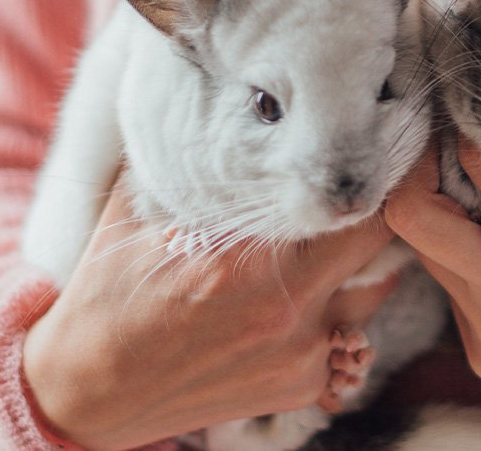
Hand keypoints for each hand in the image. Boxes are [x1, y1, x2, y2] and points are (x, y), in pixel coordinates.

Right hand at [23, 180, 397, 449]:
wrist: (89, 392)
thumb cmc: (111, 293)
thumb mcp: (138, 209)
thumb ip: (191, 159)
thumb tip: (215, 89)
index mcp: (247, 262)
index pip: (354, 208)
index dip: (381, 174)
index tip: (390, 146)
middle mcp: (286, 313)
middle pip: (382, 250)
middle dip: (378, 216)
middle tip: (373, 188)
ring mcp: (300, 357)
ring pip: (372, 294)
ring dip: (359, 264)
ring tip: (331, 241)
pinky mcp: (302, 387)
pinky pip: (346, 336)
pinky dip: (333, 312)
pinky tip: (298, 299)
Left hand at [384, 141, 480, 438]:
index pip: (476, 161)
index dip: (470, 122)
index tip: (477, 103)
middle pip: (412, 214)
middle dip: (416, 170)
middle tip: (442, 148)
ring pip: (427, 254)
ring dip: (445, 218)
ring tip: (479, 198)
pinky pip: (452, 292)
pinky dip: (466, 264)